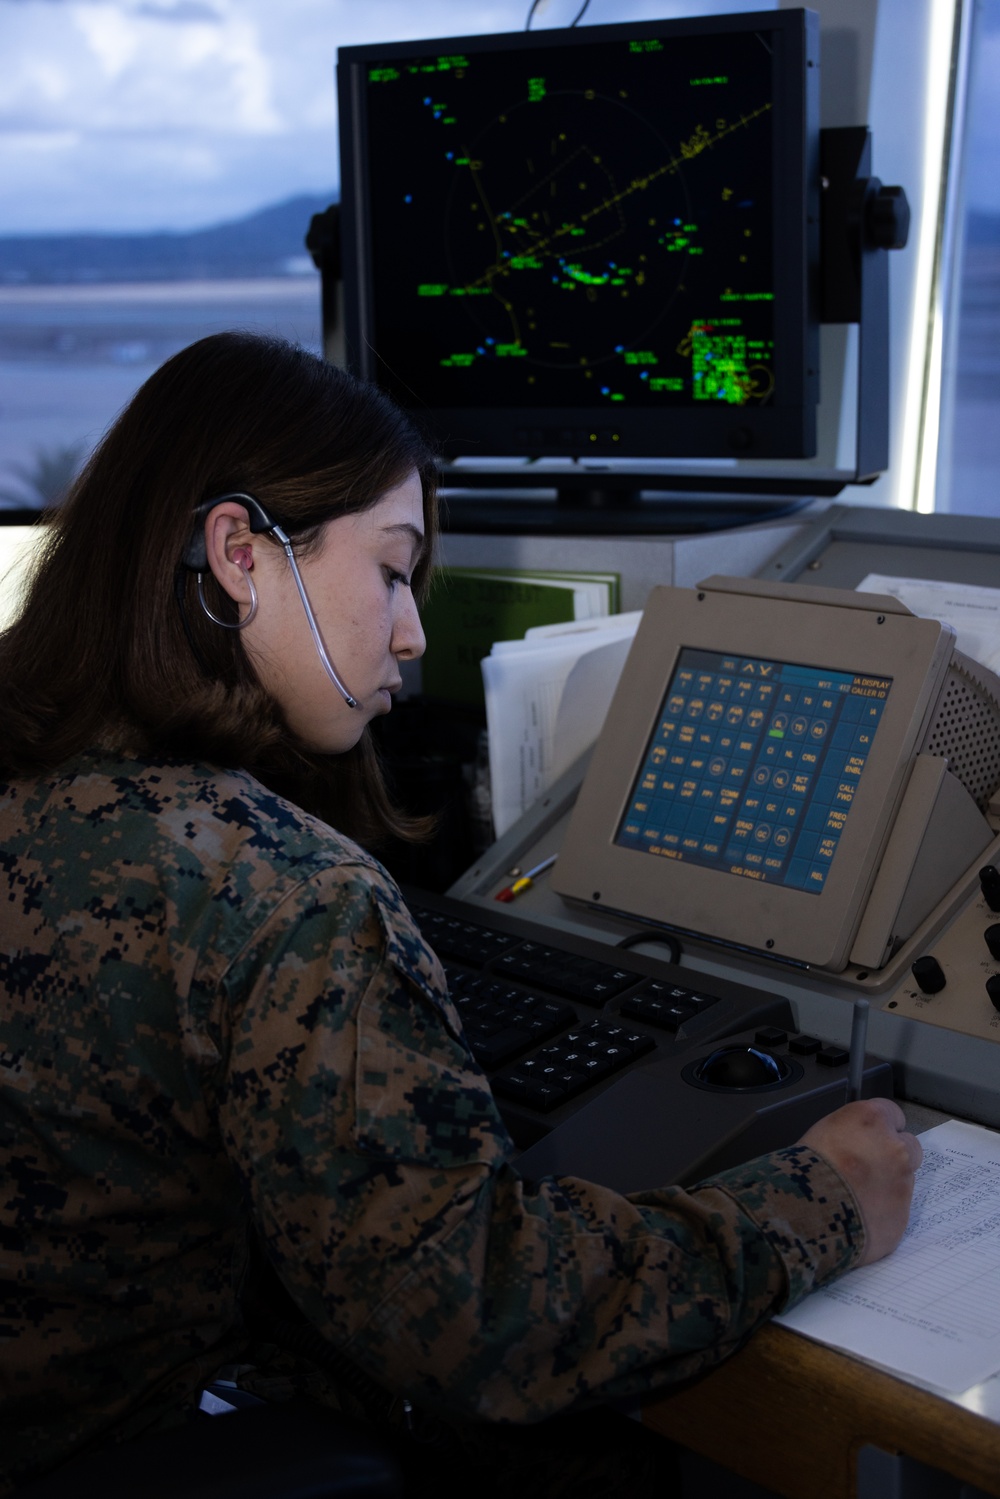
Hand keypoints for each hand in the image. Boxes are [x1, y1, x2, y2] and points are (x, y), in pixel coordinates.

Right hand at [799, 1098, 922, 1264]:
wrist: (806, 1210)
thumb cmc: (805, 1166)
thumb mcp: (823, 1132)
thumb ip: (851, 1132)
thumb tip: (857, 1143)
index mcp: (873, 1120)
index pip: (894, 1115)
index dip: (881, 1129)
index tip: (872, 1140)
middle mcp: (895, 1147)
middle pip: (909, 1147)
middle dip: (894, 1157)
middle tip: (868, 1170)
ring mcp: (903, 1183)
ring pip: (904, 1181)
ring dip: (888, 1186)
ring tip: (857, 1198)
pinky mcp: (902, 1216)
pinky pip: (897, 1211)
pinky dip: (882, 1213)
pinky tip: (859, 1217)